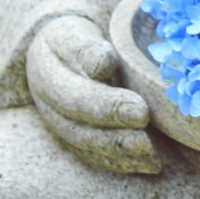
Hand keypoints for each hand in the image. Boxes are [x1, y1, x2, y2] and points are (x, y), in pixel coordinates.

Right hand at [26, 15, 161, 173]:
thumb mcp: (78, 34)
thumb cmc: (77, 40)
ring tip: (153, 157)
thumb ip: (89, 49)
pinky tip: (148, 164)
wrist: (59, 54)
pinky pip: (93, 156)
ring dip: (120, 155)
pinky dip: (120, 163)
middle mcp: (47, 104)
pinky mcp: (71, 137)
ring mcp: (57, 124)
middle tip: (150, 142)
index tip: (142, 111)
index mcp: (46, 73)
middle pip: (79, 129)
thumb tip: (102, 64)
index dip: (108, 107)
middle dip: (117, 138)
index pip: (75, 95)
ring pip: (86, 147)